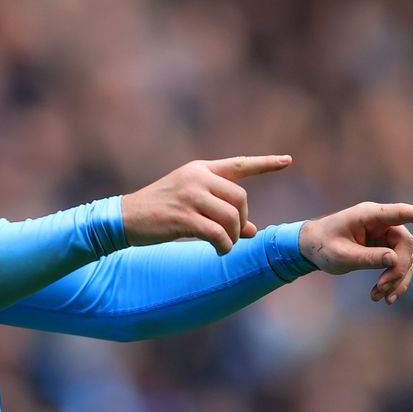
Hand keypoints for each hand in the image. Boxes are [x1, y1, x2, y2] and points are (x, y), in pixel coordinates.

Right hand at [121, 155, 292, 255]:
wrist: (125, 218)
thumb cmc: (159, 212)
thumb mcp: (190, 205)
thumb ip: (220, 212)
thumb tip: (253, 231)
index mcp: (200, 169)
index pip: (239, 164)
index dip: (265, 163)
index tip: (287, 160)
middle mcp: (197, 178)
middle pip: (240, 198)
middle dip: (243, 220)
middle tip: (234, 234)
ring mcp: (190, 196)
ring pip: (231, 217)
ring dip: (234, 236)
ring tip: (224, 244)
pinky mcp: (183, 217)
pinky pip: (217, 234)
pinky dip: (224, 246)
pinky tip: (219, 250)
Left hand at [298, 202, 412, 304]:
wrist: (309, 248)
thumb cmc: (322, 246)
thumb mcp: (341, 255)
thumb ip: (368, 258)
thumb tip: (395, 260)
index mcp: (369, 215)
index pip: (402, 213)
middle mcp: (380, 223)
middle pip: (405, 244)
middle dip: (397, 269)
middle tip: (381, 288)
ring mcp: (384, 235)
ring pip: (405, 258)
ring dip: (396, 279)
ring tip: (378, 297)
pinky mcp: (384, 248)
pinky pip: (398, 265)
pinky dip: (394, 281)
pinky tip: (384, 298)